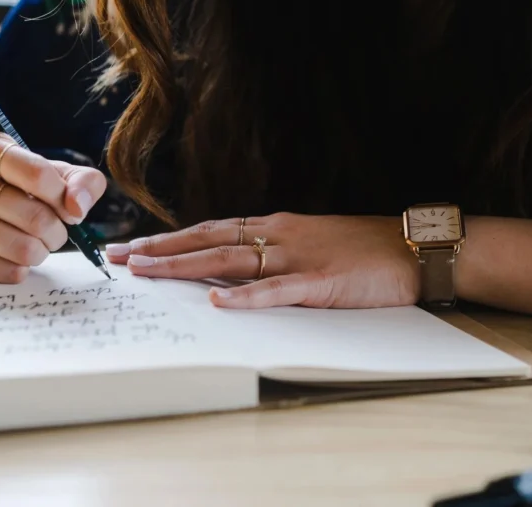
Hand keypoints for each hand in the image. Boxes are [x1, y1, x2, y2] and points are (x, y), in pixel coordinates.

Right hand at [0, 130, 106, 282]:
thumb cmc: (12, 180)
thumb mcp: (45, 165)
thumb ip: (80, 180)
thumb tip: (78, 208)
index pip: (39, 175)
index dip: (64, 197)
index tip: (67, 206)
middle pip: (35, 218)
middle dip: (58, 229)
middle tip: (54, 227)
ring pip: (23, 249)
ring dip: (42, 250)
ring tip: (37, 241)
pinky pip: (7, 272)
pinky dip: (23, 268)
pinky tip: (15, 253)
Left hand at [105, 213, 419, 308]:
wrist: (414, 247)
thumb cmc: (363, 249)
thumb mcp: (310, 243)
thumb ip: (273, 253)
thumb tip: (232, 271)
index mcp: (274, 227)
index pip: (209, 231)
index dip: (168, 240)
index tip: (132, 248)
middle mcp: (278, 236)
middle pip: (207, 240)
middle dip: (159, 249)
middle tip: (118, 257)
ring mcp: (298, 257)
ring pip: (229, 259)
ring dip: (184, 265)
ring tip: (146, 271)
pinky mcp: (321, 282)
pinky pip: (278, 291)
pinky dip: (247, 297)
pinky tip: (220, 303)